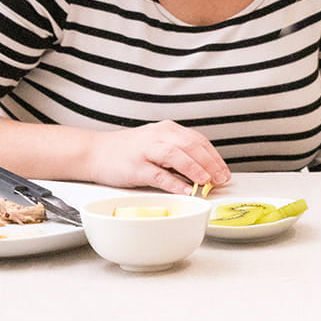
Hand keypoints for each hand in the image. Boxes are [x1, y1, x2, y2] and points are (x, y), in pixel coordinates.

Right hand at [89, 121, 231, 193]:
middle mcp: (158, 136)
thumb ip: (179, 154)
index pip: (198, 140)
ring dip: (195, 169)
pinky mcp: (135, 166)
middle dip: (210, 163)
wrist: (95, 152)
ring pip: (176, 156)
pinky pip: (158, 174)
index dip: (214, 156)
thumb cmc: (128, 151)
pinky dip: (174, 183)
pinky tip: (185, 190)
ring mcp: (146, 150)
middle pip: (191, 145)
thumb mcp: (157, 144)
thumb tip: (204, 171)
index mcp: (167, 130)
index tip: (225, 171)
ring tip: (208, 182)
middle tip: (222, 178)